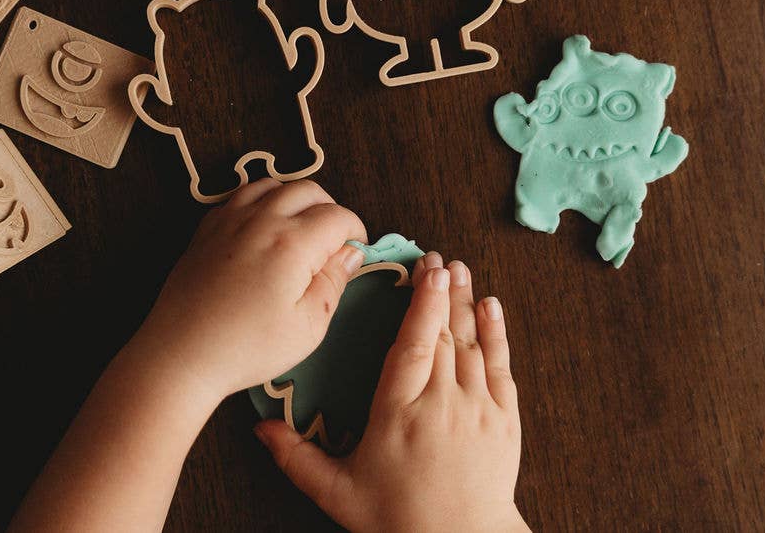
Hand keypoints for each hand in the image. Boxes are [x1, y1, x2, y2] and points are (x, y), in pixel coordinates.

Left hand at [136, 178, 366, 399]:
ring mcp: (229, 220)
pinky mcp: (207, 229)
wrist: (181, 353)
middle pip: (308, 190)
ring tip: (300, 228)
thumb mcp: (307, 327)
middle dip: (330, 209)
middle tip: (333, 241)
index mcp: (291, 243)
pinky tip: (263, 227)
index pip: (338, 217)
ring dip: (295, 198)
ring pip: (273, 185)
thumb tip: (352, 253)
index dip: (355, 232)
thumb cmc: (246, 347)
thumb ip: (333, 283)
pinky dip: (261, 200)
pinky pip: (241, 195)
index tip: (356, 251)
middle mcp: (261, 220)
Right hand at [255, 253, 528, 532]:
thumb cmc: (398, 519)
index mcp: (400, 412)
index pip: (415, 343)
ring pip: (474, 343)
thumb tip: (259, 427)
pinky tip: (492, 308)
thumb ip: (296, 457)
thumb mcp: (337, 492)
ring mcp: (479, 410)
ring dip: (468, 303)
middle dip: (443, 291)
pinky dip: (498, 334)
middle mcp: (443, 403)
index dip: (421, 302)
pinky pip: (503, 367)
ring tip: (463, 271)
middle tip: (440, 259)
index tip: (426, 269)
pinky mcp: (505, 422)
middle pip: (446, 333)